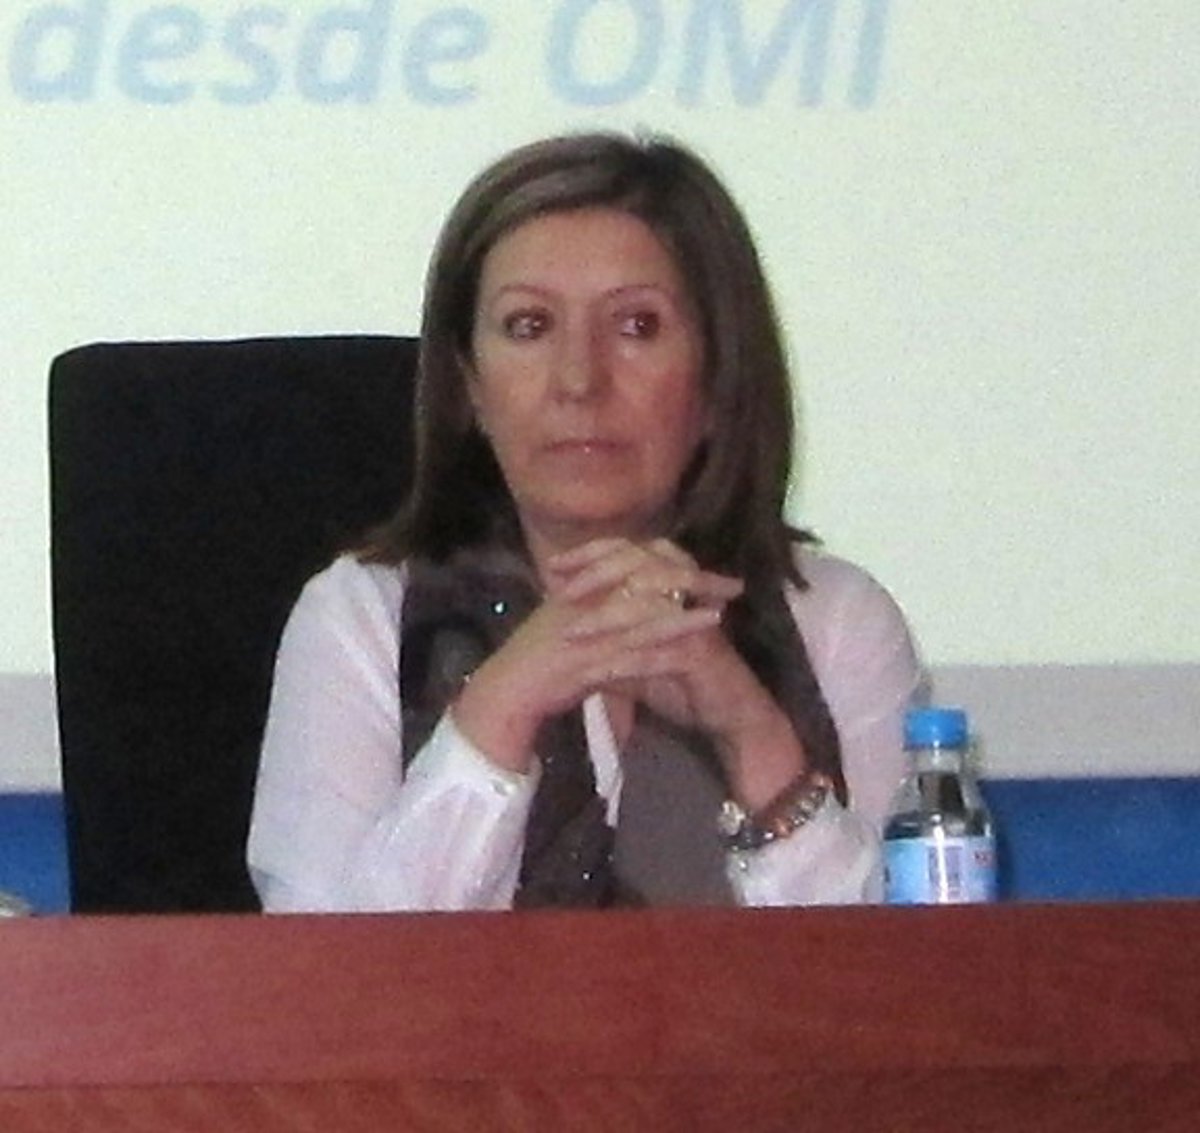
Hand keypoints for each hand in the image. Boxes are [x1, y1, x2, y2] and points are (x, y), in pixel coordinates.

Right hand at [451, 540, 722, 773]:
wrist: (508, 689)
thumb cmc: (539, 655)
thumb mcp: (571, 616)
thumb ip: (600, 598)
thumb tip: (634, 584)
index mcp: (587, 586)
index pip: (639, 562)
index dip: (677, 562)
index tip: (709, 567)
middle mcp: (588, 602)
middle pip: (648, 583)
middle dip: (693, 581)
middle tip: (731, 586)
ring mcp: (587, 632)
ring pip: (643, 619)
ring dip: (683, 617)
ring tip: (719, 614)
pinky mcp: (586, 665)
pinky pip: (630, 659)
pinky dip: (661, 656)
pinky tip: (687, 657)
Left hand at [550, 540, 807, 809]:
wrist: (729, 715)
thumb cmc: (684, 681)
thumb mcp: (639, 653)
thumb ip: (611, 636)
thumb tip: (567, 623)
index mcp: (671, 584)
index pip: (629, 551)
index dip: (591, 554)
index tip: (552, 566)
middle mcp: (686, 594)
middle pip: (639, 566)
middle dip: (595, 576)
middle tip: (558, 593)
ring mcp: (694, 622)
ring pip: (647, 607)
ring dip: (606, 619)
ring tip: (571, 634)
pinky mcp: (702, 654)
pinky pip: (660, 654)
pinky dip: (628, 662)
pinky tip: (599, 673)